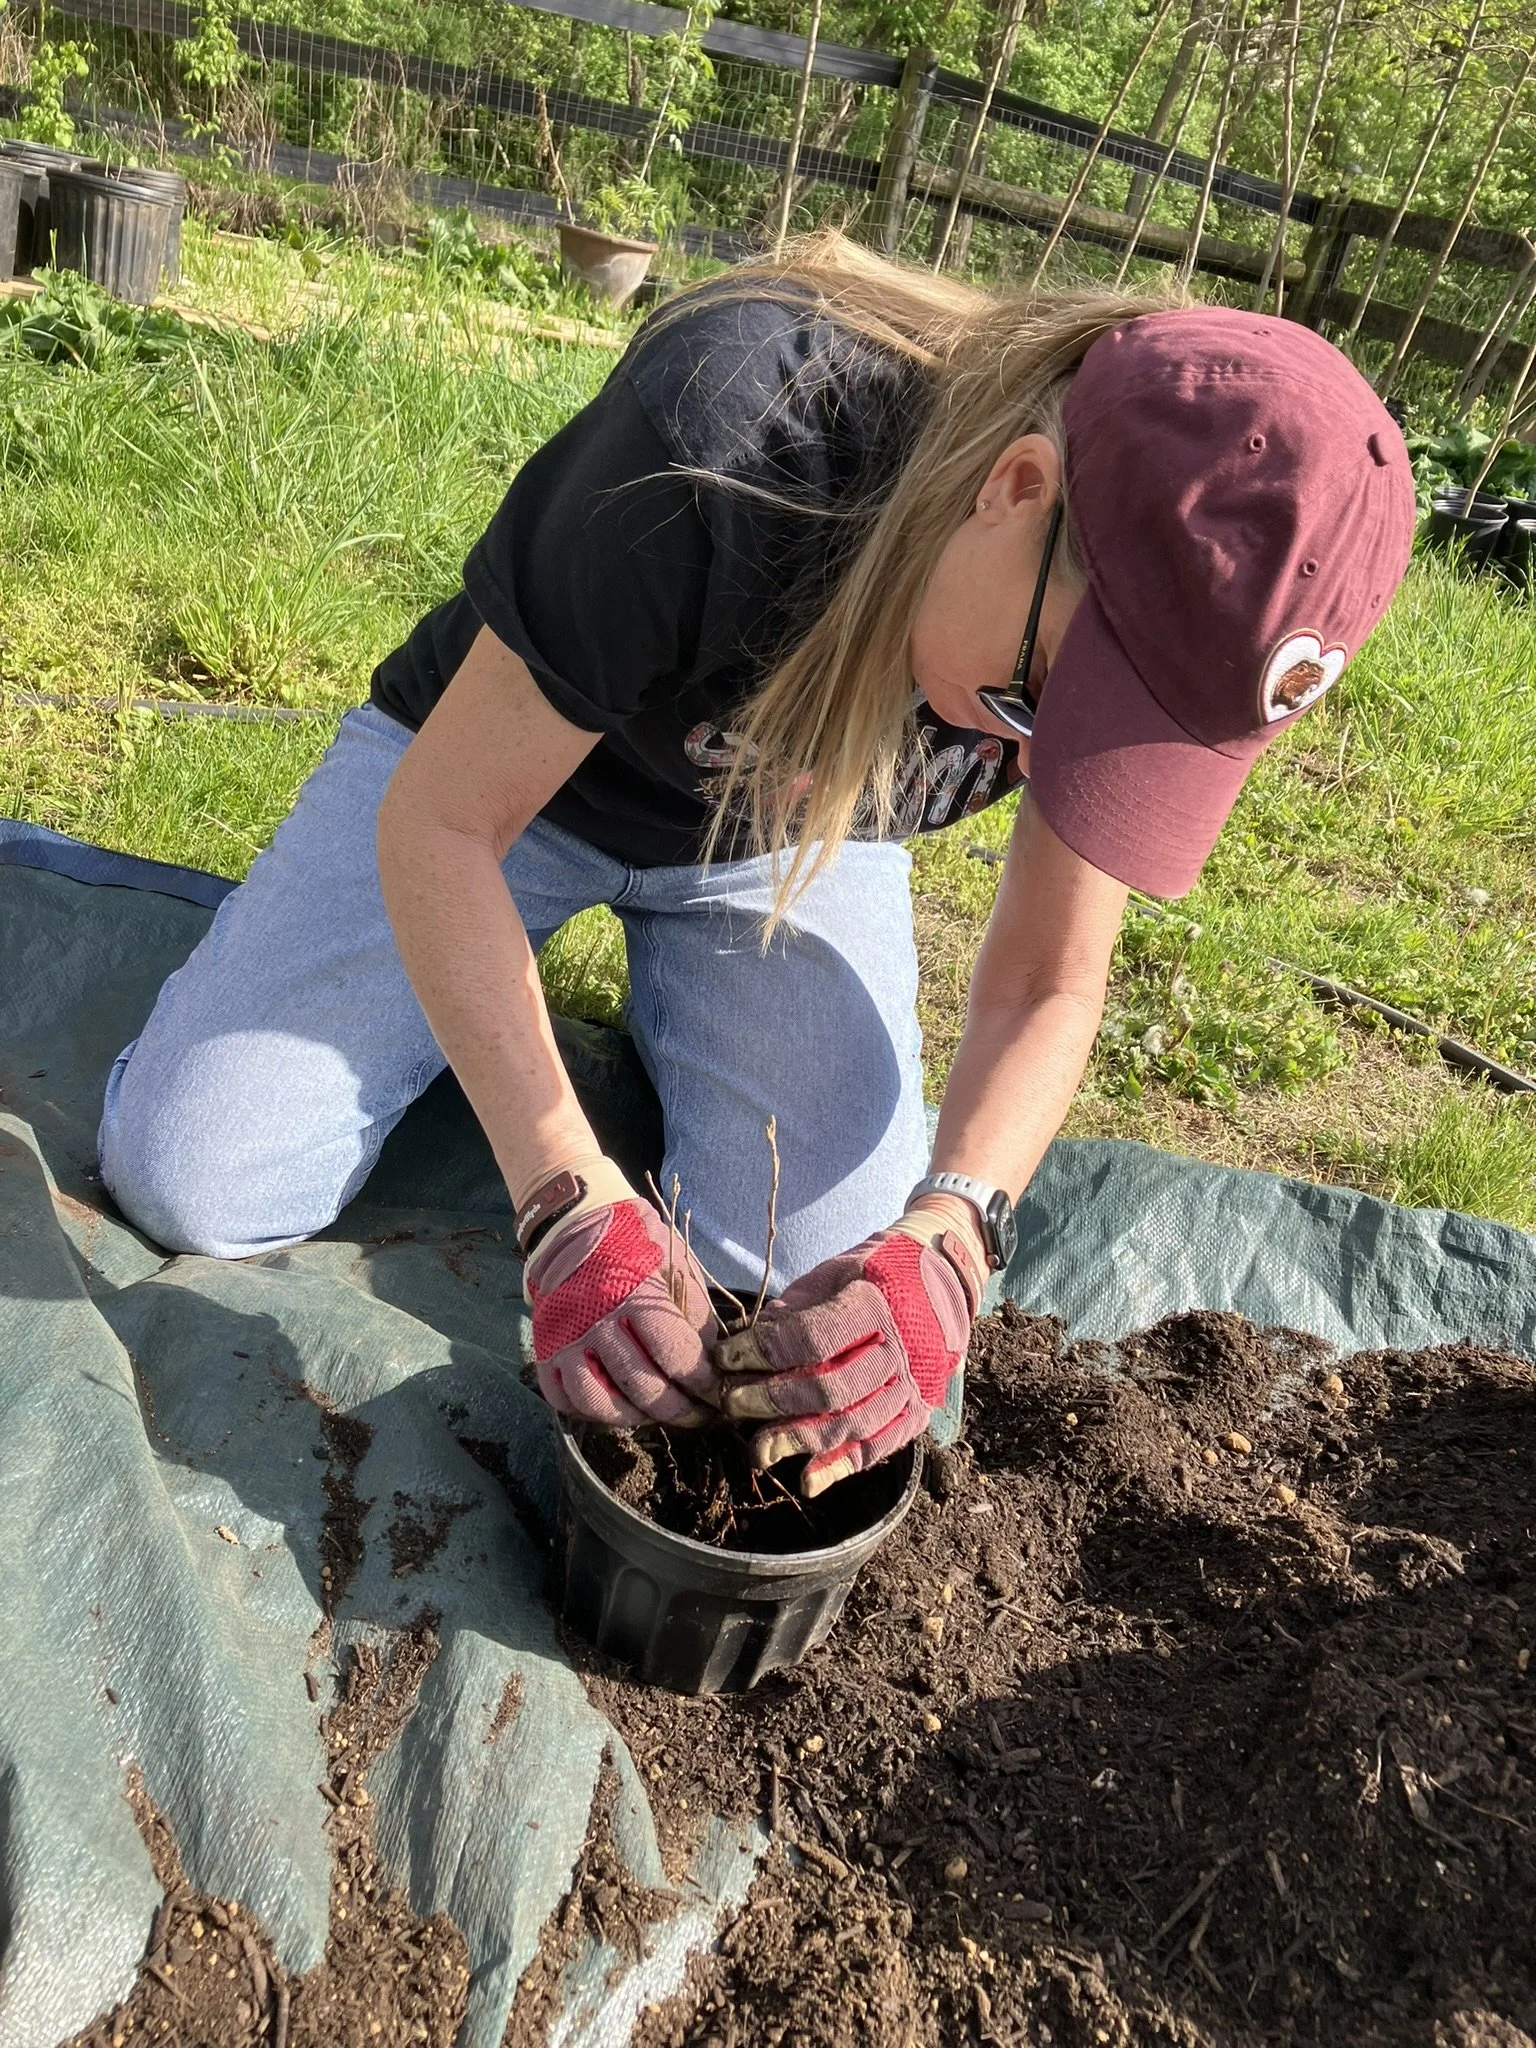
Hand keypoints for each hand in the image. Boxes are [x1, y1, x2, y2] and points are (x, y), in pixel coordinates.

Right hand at [525, 1193, 720, 1426]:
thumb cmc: (632, 1241)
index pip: (674, 1355)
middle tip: (696, 1416)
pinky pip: (563, 1399)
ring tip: (653, 1414)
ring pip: (597, 1402)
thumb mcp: (674, 1259)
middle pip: (640, 1386)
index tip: (716, 1391)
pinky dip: (589, 1412)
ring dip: (631, 1417)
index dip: (700, 1382)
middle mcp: (595, 1321)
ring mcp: (564, 1339)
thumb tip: (708, 1357)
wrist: (573, 1223)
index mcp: (632, 1295)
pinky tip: (614, 1405)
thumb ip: (693, 1307)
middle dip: (676, 1410)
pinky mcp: (544, 1350)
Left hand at [714, 1221, 981, 1495]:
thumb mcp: (832, 1274)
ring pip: (853, 1426)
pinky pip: (880, 1448)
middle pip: (829, 1390)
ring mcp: (914, 1386)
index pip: (812, 1339)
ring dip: (798, 1441)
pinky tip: (806, 1481)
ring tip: (758, 1447)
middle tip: (731, 1402)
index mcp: (876, 1304)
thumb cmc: (874, 1273)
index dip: (762, 1352)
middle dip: (770, 1401)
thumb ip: (794, 1312)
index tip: (726, 1357)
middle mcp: (901, 1349)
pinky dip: (841, 1468)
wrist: (943, 1278)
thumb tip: (746, 1350)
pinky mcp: (919, 1412)